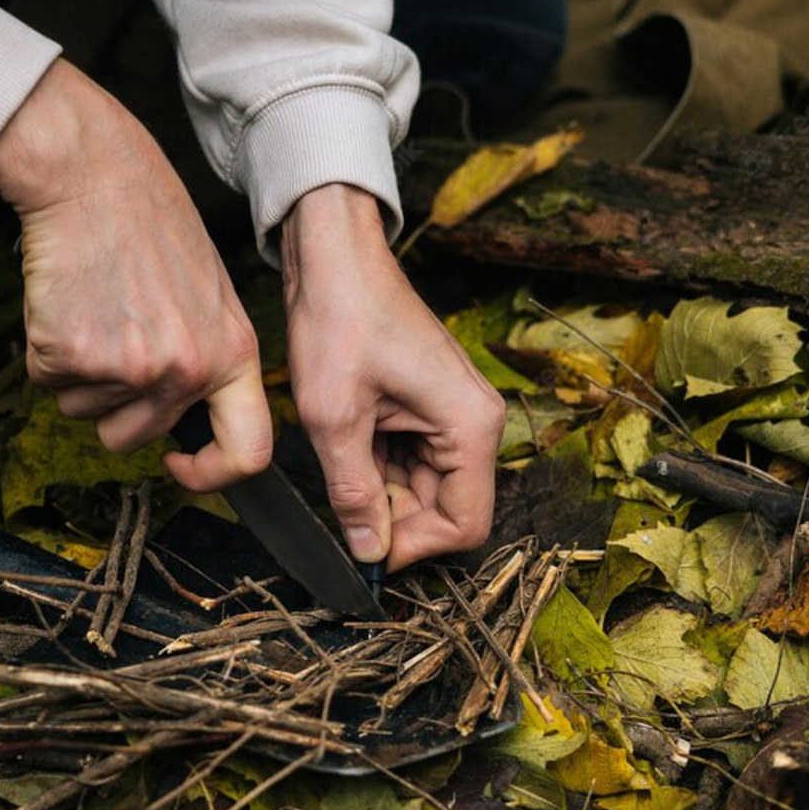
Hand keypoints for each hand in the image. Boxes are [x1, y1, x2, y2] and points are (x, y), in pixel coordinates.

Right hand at [0, 60, 271, 489]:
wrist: (91, 172)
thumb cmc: (149, 224)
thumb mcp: (211, 295)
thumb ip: (206, 358)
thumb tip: (186, 417)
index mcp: (233, 354)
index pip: (249, 450)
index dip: (211, 473)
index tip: (178, 464)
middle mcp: (188, 370)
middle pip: (132, 438)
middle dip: (112, 404)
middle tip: (113, 335)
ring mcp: (131, 367)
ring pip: (84, 413)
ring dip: (79, 374)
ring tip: (96, 307)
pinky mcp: (74, 355)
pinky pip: (48, 383)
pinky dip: (47, 350)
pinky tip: (67, 300)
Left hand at [281, 184, 504, 570]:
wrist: (335, 258)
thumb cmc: (340, 319)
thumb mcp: (334, 418)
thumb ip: (353, 492)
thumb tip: (367, 551)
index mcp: (470, 426)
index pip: (465, 525)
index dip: (413, 547)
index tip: (365, 549)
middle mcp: (474, 423)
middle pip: (446, 509)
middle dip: (393, 519)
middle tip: (340, 503)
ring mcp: (454, 416)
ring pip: (424, 490)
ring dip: (380, 492)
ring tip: (338, 458)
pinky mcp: (430, 409)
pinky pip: (411, 462)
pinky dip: (378, 469)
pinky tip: (346, 445)